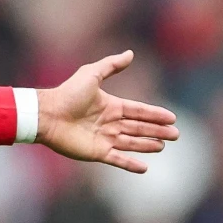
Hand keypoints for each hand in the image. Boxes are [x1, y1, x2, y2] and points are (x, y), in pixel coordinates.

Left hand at [36, 51, 178, 172]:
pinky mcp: (96, 152)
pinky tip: (144, 168)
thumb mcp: (91, 74)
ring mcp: (103, 139)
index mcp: (110, 106)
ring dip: (147, 145)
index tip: (172, 118)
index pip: (138, 111)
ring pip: (131, 143)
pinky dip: (130, 164)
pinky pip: (117, 159)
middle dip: (157, 131)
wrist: (47, 114)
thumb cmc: (67, 94)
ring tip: (162, 146)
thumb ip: (111, 65)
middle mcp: (109, 123)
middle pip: (138, 128)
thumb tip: (130, 53)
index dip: (155, 114)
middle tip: (175, 135)